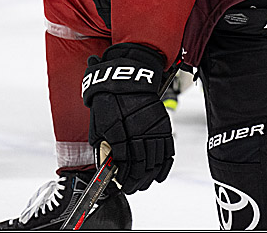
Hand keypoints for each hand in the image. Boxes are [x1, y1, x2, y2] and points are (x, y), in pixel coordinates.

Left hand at [81, 43, 174, 193]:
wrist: (127, 79)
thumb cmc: (109, 100)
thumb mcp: (98, 124)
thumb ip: (104, 146)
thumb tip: (107, 164)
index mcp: (119, 133)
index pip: (123, 164)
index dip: (121, 178)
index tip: (119, 185)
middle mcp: (138, 133)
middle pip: (140, 166)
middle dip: (135, 181)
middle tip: (130, 188)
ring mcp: (153, 129)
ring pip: (154, 161)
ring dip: (148, 177)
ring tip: (143, 185)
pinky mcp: (163, 125)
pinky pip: (168, 151)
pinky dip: (164, 166)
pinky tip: (159, 176)